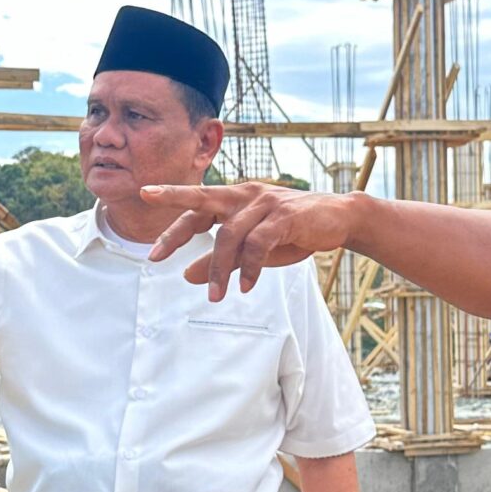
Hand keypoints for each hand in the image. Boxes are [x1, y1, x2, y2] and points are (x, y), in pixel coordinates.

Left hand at [141, 184, 354, 301]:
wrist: (340, 218)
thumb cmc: (294, 230)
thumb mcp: (252, 248)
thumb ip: (222, 259)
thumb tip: (186, 274)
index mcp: (235, 198)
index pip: (196, 207)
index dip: (173, 224)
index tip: (150, 245)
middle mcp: (246, 194)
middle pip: (202, 202)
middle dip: (176, 228)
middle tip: (154, 254)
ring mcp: (266, 203)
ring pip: (230, 234)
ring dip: (220, 269)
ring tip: (215, 297)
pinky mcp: (285, 216)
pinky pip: (259, 243)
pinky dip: (250, 267)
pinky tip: (246, 286)